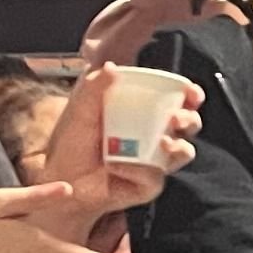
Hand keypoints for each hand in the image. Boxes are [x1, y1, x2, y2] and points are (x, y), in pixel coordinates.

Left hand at [41, 64, 201, 225]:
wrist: (61, 178)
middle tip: (175, 118)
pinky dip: (137, 169)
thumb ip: (94, 87)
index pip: (179, 101)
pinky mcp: (148, 186)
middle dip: (190, 119)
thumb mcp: (81, 110)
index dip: (191, 96)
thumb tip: (111, 67)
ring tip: (162, 144)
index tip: (190, 92)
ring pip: (184, 152)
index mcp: (146, 113)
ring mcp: (155, 162)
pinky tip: (116, 166)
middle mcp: (156, 137)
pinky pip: (154, 176)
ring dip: (178, 146)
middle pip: (190, 125)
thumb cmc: (73, 142)